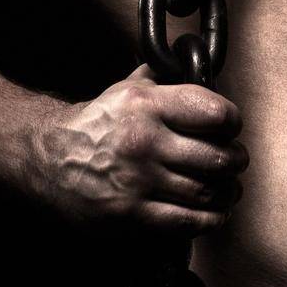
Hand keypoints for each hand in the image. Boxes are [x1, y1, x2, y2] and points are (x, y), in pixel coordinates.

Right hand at [36, 63, 247, 236]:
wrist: (50, 159)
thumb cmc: (97, 124)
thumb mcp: (128, 89)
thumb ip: (165, 78)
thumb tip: (196, 65)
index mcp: (148, 105)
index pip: (215, 114)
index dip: (232, 122)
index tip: (232, 128)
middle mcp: (145, 142)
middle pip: (218, 158)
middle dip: (236, 161)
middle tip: (236, 160)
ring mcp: (138, 181)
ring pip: (207, 192)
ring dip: (227, 192)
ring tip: (228, 187)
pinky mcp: (131, 214)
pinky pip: (187, 221)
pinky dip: (210, 218)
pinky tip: (214, 211)